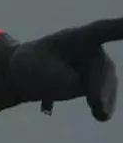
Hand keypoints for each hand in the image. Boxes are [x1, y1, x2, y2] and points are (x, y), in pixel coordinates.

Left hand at [0, 18, 119, 120]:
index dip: (121, 27)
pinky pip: (106, 95)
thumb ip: (51, 74)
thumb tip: (74, 83)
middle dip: (98, 87)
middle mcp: (93, 49)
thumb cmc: (28, 64)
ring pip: (106, 84)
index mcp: (78, 37)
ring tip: (96, 113)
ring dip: (101, 98)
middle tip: (94, 106)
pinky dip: (104, 105)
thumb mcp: (31, 66)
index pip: (104, 29)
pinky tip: (101, 115)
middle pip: (103, 69)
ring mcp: (98, 67)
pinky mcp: (97, 83)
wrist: (28, 77)